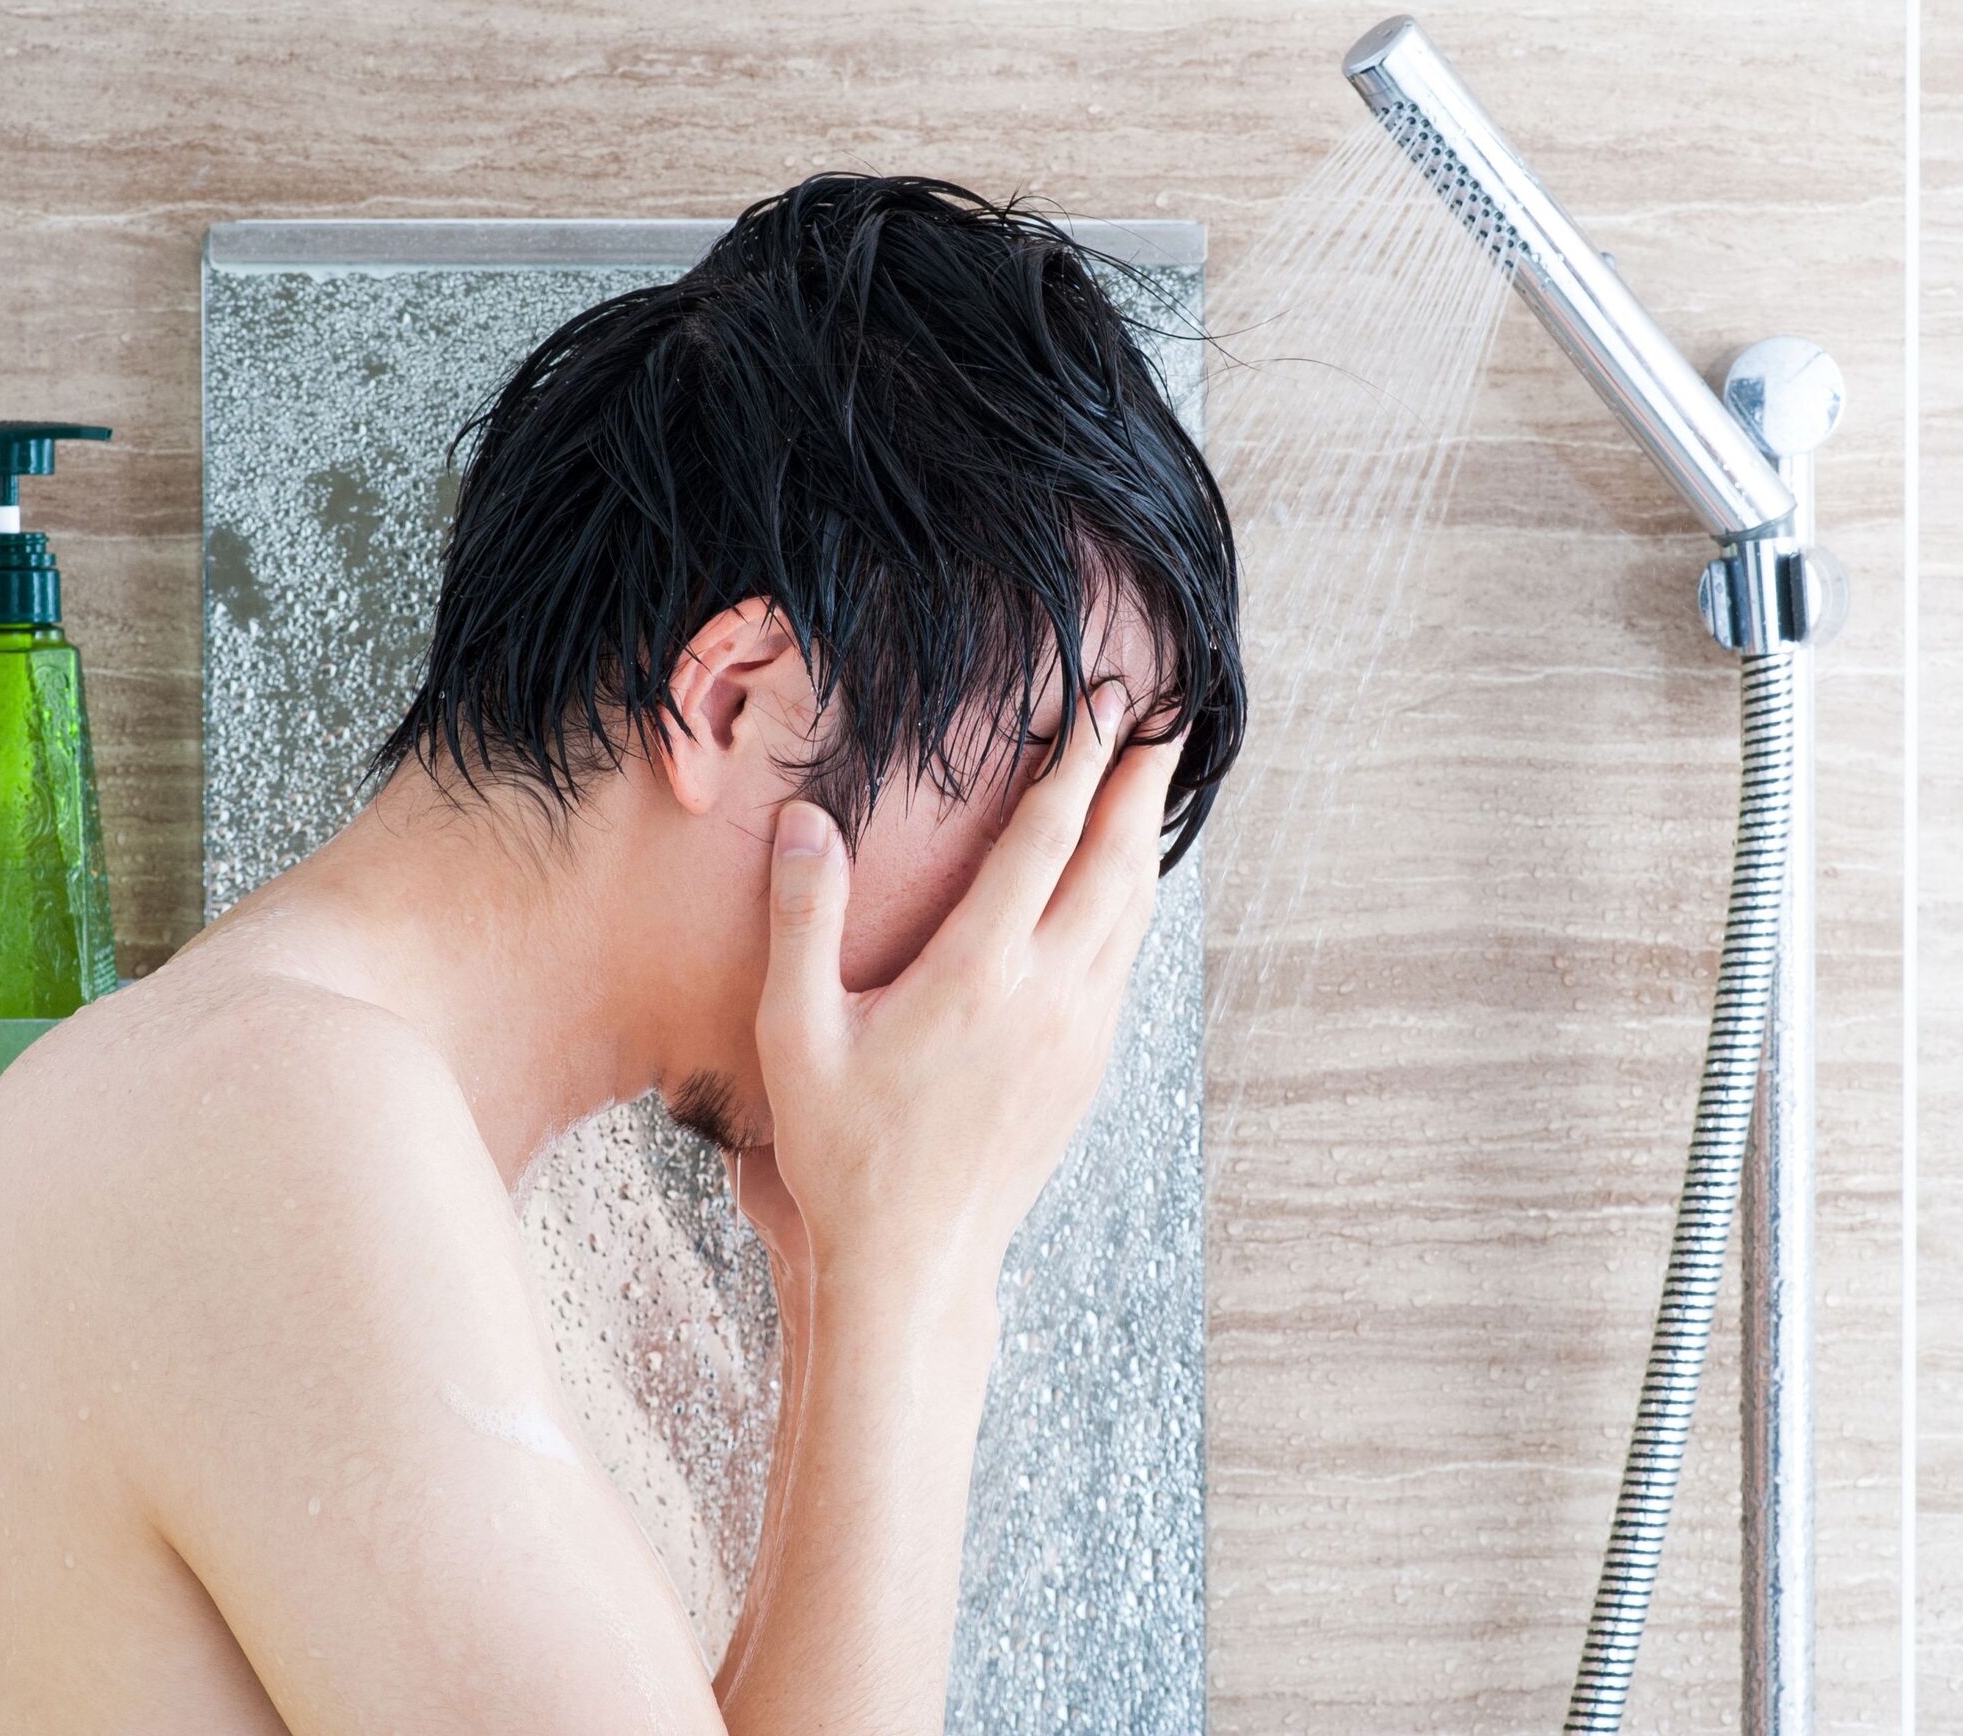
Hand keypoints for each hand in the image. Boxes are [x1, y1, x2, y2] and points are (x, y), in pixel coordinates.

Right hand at [752, 683, 1180, 1300]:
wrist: (914, 1261)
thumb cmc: (844, 1150)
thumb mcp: (796, 1031)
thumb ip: (803, 917)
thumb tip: (805, 818)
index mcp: (978, 973)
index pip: (1044, 838)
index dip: (1079, 761)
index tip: (1107, 702)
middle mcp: (1047, 996)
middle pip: (1114, 862)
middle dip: (1141, 783)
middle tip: (1166, 718)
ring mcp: (1079, 1034)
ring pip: (1133, 913)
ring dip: (1144, 839)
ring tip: (1154, 783)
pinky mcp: (1089, 1068)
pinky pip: (1126, 961)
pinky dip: (1135, 903)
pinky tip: (1126, 887)